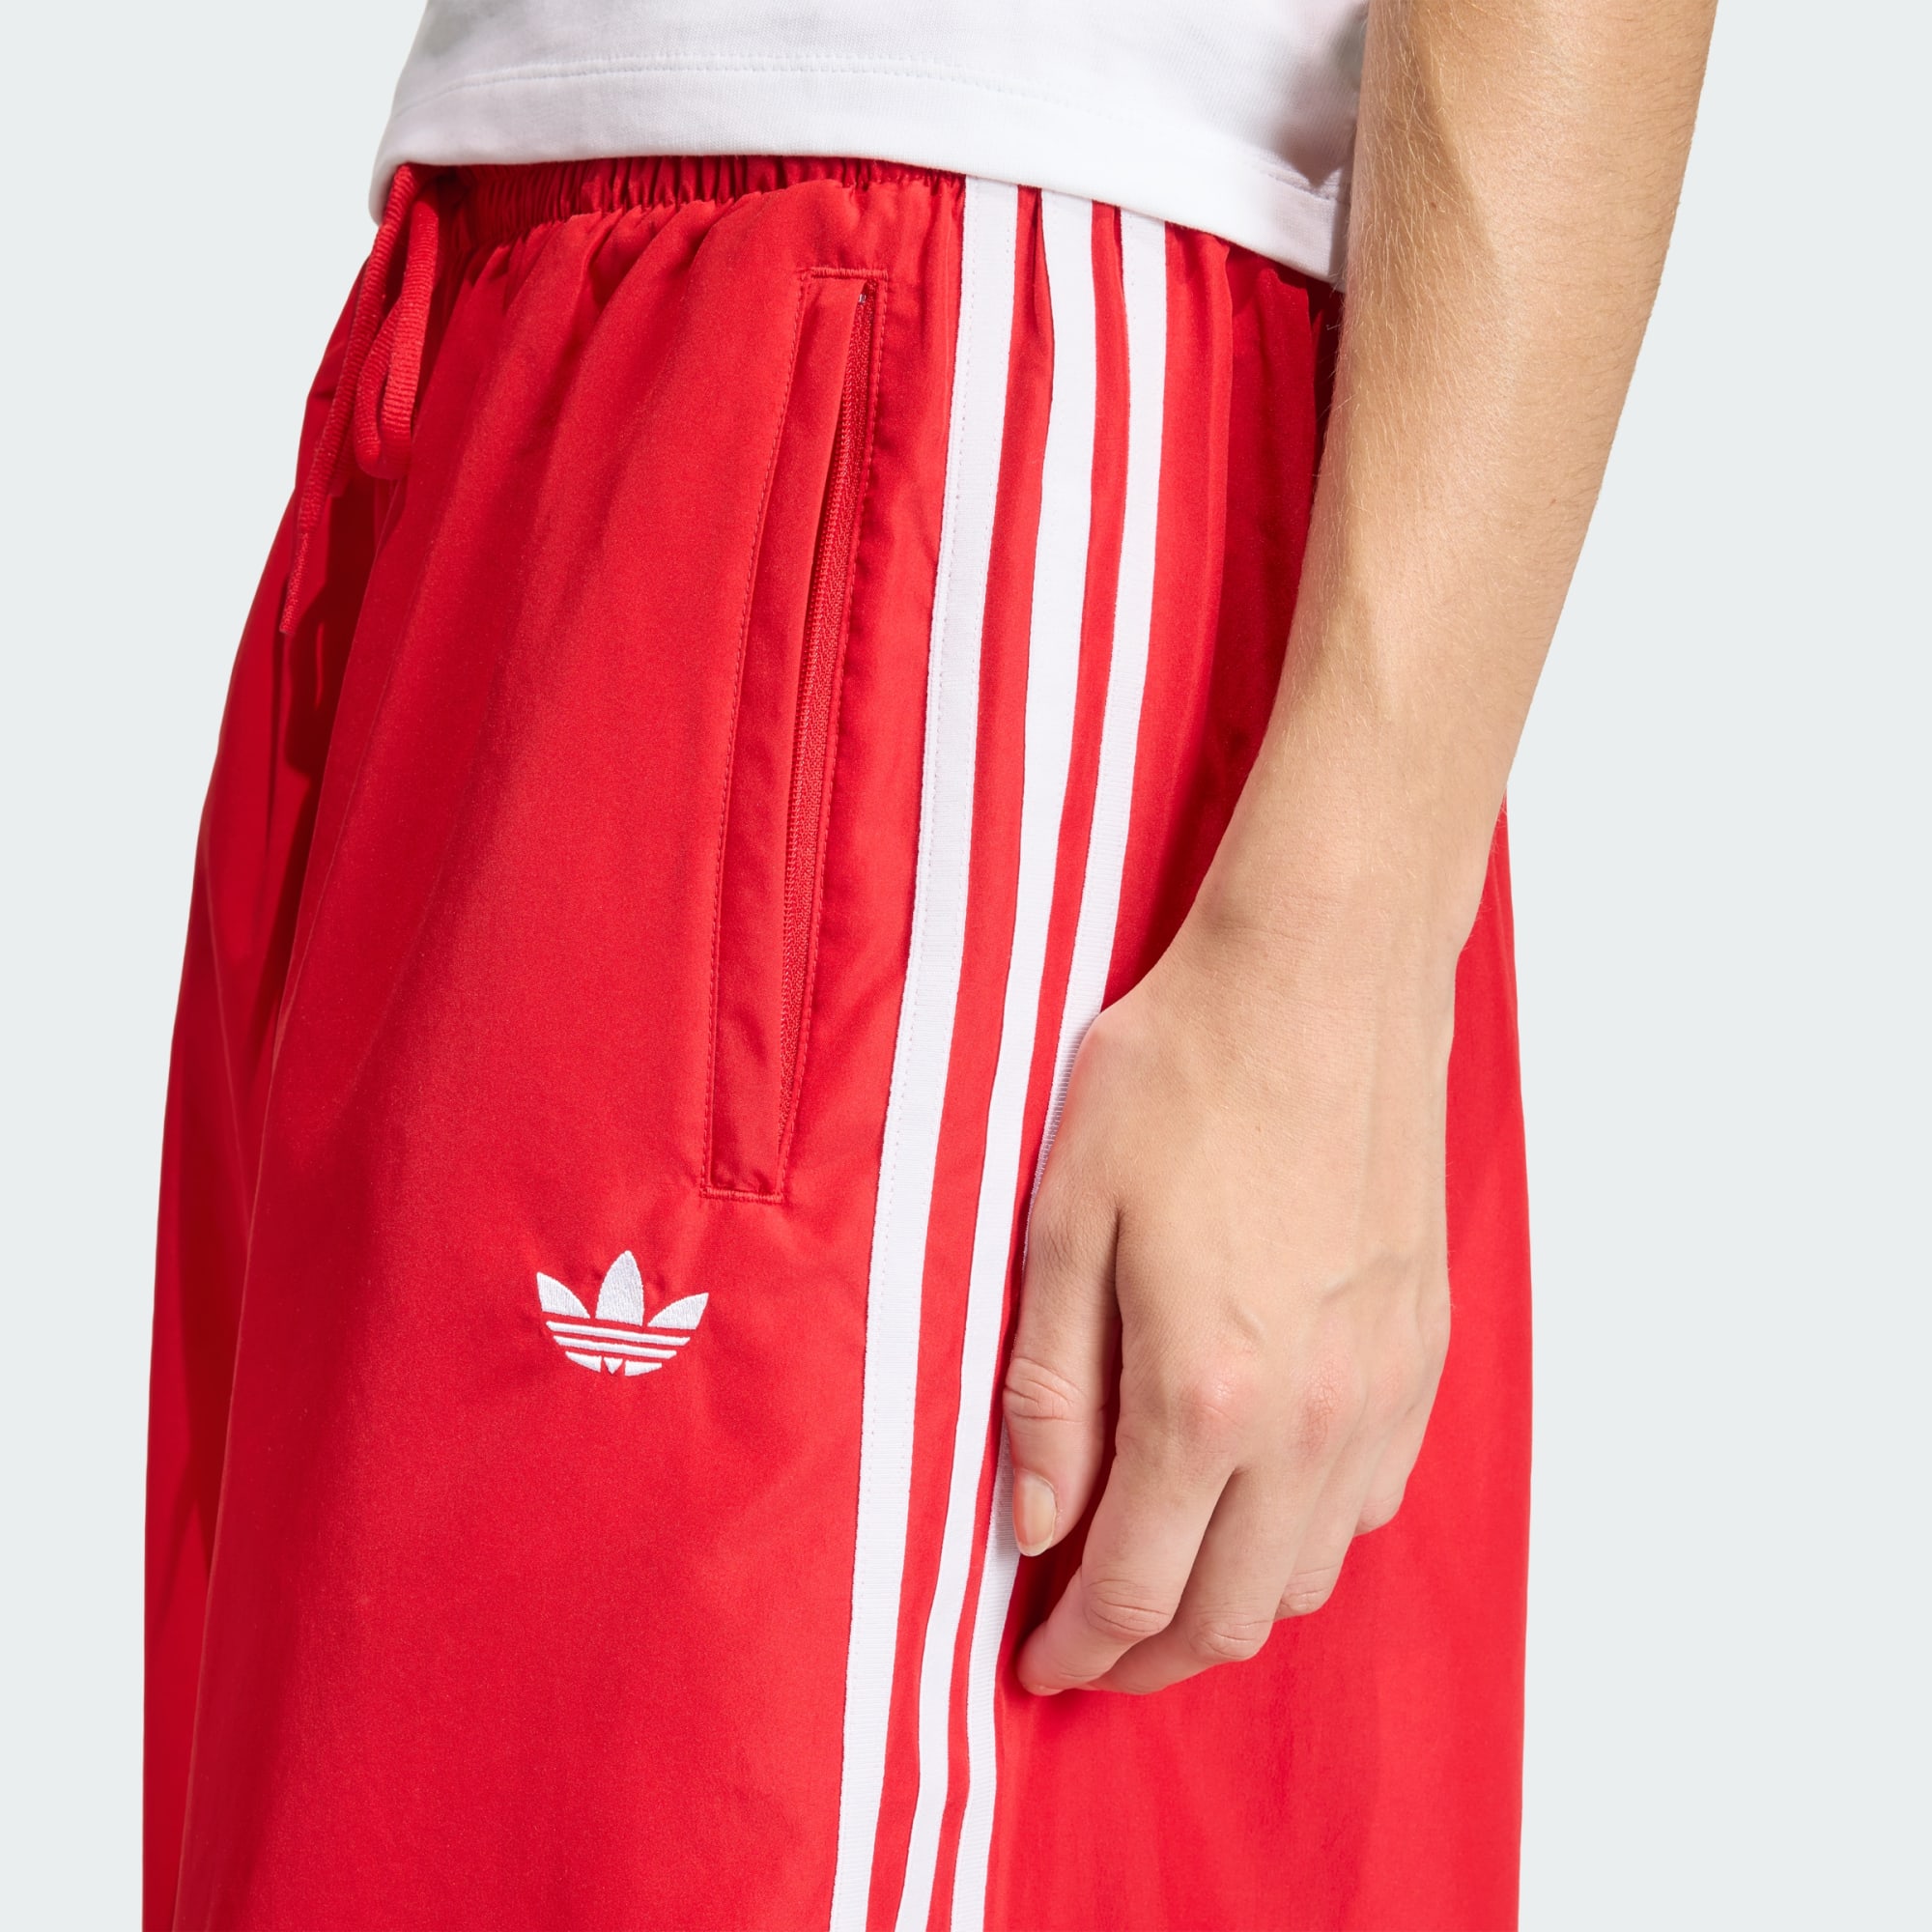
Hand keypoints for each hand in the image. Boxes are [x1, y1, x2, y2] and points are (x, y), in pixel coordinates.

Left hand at [1006, 891, 1456, 1694]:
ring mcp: (1384, 1389)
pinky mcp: (1424, 1348)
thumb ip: (1052, 1389)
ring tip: (1164, 1570)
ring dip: (1231, 1599)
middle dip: (1151, 1655)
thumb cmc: (1182, 1076)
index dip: (1079, 1651)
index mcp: (1206, 1395)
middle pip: (1235, 1614)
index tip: (1038, 1667)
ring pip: (1313, 1572)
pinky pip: (1372, 1498)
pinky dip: (1303, 1534)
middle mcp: (1312, 1420)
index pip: (1136, 1588)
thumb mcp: (1065, 1219)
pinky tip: (1254, 1490)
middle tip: (1090, 1646)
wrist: (1321, 979)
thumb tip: (1038, 1524)